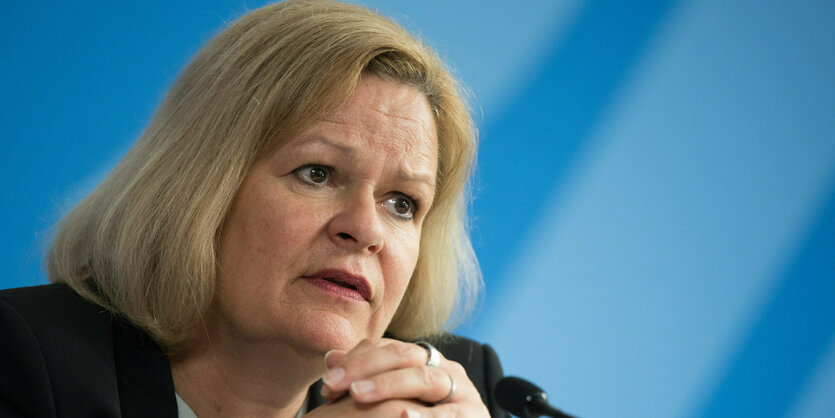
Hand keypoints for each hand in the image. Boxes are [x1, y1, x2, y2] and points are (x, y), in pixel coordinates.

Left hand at [317, 338, 489, 416]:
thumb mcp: (393, 399)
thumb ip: (366, 378)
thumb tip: (331, 357)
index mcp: (424, 360)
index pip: (386, 347)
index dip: (355, 360)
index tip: (327, 382)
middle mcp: (444, 368)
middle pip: (402, 356)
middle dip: (364, 368)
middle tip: (333, 385)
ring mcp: (462, 391)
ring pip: (424, 379)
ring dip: (388, 385)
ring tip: (357, 394)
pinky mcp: (473, 416)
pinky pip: (449, 414)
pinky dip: (426, 416)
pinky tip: (404, 416)